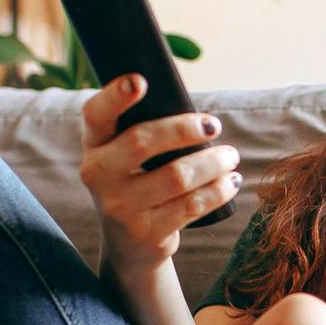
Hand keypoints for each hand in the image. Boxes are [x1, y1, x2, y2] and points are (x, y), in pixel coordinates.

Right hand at [80, 75, 240, 270]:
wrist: (129, 244)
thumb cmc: (136, 182)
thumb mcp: (124, 155)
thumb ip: (145, 129)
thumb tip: (196, 111)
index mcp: (94, 144)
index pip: (96, 114)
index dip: (115, 96)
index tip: (140, 81)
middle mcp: (99, 174)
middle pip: (142, 141)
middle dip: (184, 129)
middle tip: (214, 125)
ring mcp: (121, 206)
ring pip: (176, 176)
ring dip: (212, 163)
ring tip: (230, 156)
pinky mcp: (147, 232)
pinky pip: (191, 206)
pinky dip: (217, 190)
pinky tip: (230, 182)